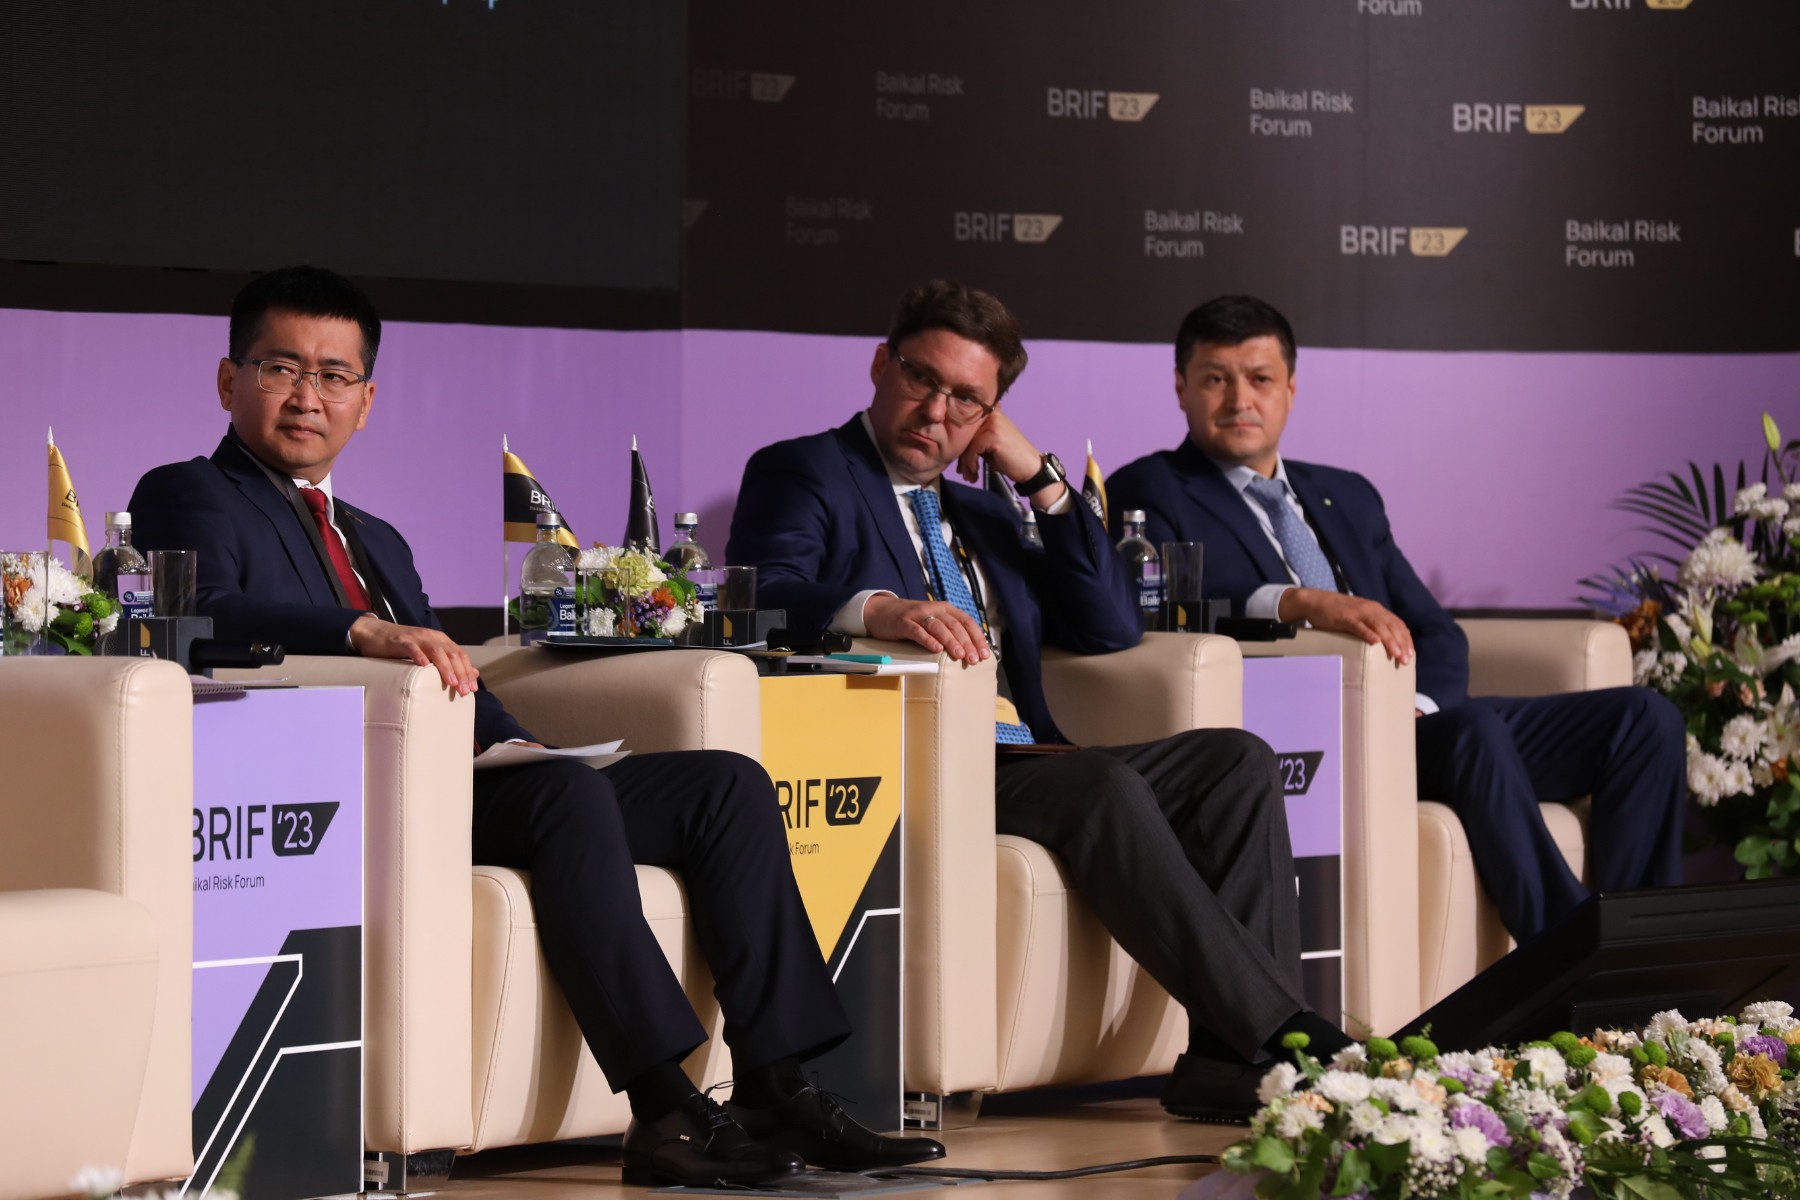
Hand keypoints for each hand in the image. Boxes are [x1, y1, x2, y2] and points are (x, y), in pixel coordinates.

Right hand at [349, 615, 479, 695]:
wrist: (375, 633)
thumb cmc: (403, 647)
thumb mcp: (428, 653)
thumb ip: (448, 661)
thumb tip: (473, 673)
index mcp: (441, 640)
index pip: (460, 655)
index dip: (468, 671)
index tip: (472, 688)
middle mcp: (431, 637)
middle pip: (451, 654)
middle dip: (460, 673)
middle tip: (464, 691)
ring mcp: (416, 638)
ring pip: (436, 651)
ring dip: (445, 667)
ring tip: (452, 682)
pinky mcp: (400, 641)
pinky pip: (411, 647)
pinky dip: (418, 655)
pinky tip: (424, 665)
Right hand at [863, 594, 990, 663]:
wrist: (881, 611)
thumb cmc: (912, 621)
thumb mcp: (933, 622)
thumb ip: (949, 631)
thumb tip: (971, 651)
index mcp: (945, 609)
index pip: (967, 622)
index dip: (977, 638)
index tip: (985, 654)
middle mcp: (934, 609)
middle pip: (955, 625)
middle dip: (967, 643)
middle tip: (974, 659)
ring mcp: (918, 615)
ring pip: (939, 627)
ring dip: (951, 641)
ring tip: (959, 655)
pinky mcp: (904, 622)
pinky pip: (918, 631)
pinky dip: (928, 640)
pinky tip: (936, 649)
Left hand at [954, 409, 1067, 508]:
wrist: (1030, 467)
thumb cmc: (1010, 458)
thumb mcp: (989, 446)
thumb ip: (975, 440)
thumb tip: (953, 446)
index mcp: (990, 414)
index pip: (966, 428)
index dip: (961, 446)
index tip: (961, 464)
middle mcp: (991, 414)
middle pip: (965, 435)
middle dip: (962, 457)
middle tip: (963, 473)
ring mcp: (993, 423)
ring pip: (967, 444)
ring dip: (966, 464)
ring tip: (969, 477)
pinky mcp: (993, 435)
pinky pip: (973, 450)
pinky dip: (971, 464)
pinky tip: (975, 473)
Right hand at [1279, 589, 1414, 665]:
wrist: (1315, 601)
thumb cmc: (1336, 613)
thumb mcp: (1359, 617)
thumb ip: (1371, 625)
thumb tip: (1382, 643)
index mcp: (1376, 609)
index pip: (1397, 624)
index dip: (1406, 639)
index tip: (1411, 654)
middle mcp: (1371, 609)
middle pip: (1392, 626)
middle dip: (1401, 644)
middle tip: (1406, 660)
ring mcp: (1358, 612)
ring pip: (1380, 627)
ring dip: (1390, 641)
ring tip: (1396, 655)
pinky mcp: (1345, 617)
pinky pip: (1359, 626)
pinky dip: (1368, 633)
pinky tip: (1375, 642)